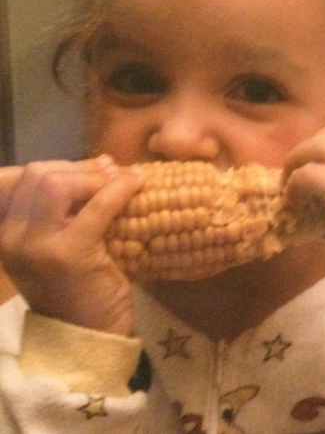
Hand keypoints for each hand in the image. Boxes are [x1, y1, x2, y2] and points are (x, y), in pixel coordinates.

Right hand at [0, 156, 144, 334]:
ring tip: (123, 179)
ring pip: (57, 184)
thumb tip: (104, 162)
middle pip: (38, 174)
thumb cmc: (80, 288)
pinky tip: (137, 183)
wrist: (87, 336)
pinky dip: (120, 189)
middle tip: (111, 172)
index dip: (61, 165)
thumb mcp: (64, 242)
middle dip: (78, 167)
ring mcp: (35, 246)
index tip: (96, 167)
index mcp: (6, 233)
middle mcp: (11, 238)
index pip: (21, 178)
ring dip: (94, 176)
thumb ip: (70, 207)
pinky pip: (96, 207)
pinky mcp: (68, 254)